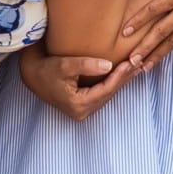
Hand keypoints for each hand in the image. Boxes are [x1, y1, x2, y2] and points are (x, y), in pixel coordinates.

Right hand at [18, 43, 138, 118]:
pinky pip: (103, 93)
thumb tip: (109, 65)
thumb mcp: (64, 65)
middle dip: (124, 77)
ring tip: (136, 65)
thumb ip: (86, 65)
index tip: (131, 61)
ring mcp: (83, 110)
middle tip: (140, 61)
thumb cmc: (46, 69)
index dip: (120, 76)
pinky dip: (114, 82)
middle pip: (109, 93)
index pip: (105, 90)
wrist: (32, 75)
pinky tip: (124, 72)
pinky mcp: (84, 105)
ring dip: (122, 80)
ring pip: (108, 94)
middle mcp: (82, 112)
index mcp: (77, 105)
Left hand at [118, 0, 172, 67]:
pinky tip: (160, 57)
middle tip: (129, 61)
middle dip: (144, 48)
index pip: (153, 9)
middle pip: (160, 32)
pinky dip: (169, 50)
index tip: (124, 32)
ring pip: (171, 42)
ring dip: (155, 55)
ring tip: (142, 68)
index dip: (137, 21)